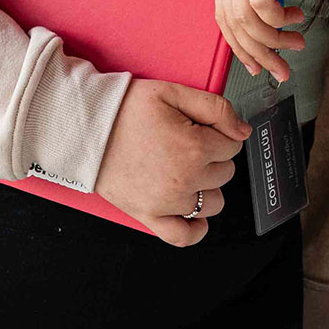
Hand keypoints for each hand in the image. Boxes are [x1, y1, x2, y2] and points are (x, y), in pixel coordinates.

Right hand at [94, 79, 249, 246]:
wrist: (86, 128)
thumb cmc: (124, 110)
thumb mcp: (172, 92)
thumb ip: (215, 108)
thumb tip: (242, 130)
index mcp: (193, 148)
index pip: (232, 145)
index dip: (219, 133)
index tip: (201, 127)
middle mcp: (184, 179)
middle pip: (225, 173)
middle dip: (213, 156)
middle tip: (187, 142)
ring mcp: (167, 203)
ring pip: (212, 203)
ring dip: (206, 187)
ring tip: (185, 169)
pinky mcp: (149, 216)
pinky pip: (183, 236)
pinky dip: (195, 229)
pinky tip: (194, 214)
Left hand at [215, 0, 328, 82]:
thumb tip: (272, 8)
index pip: (223, 11)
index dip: (238, 44)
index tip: (257, 64)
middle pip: (230, 20)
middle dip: (255, 53)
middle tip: (278, 71)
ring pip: (245, 17)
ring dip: (271, 41)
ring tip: (294, 45)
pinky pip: (262, 3)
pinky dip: (278, 20)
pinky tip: (296, 18)